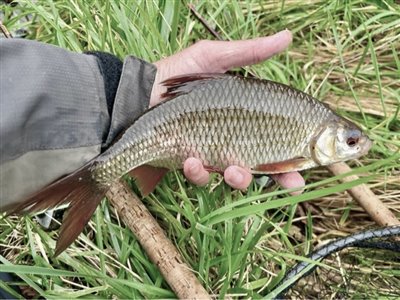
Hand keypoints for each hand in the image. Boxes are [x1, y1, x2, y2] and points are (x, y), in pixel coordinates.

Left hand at [151, 30, 304, 193]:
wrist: (132, 96)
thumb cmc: (172, 74)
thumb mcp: (212, 57)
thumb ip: (249, 53)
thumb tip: (288, 37)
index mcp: (241, 116)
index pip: (275, 137)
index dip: (293, 153)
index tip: (307, 165)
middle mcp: (229, 137)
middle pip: (262, 164)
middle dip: (277, 178)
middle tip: (289, 184)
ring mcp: (209, 153)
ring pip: (233, 176)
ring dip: (239, 178)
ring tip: (233, 169)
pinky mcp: (186, 164)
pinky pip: (199, 177)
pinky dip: (198, 172)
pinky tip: (190, 159)